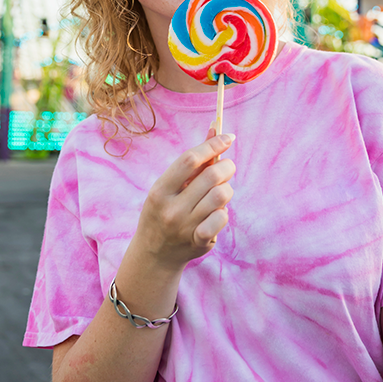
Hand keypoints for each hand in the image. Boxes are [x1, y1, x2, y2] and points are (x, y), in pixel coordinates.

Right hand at [133, 131, 235, 270]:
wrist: (154, 254)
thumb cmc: (164, 211)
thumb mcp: (169, 186)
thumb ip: (193, 160)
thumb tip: (215, 128)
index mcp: (160, 190)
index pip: (190, 159)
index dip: (212, 145)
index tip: (228, 137)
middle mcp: (171, 208)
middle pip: (212, 175)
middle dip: (226, 166)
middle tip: (226, 168)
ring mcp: (185, 227)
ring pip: (222, 195)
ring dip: (226, 190)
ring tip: (219, 193)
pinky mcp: (198, 241)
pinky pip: (223, 218)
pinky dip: (223, 212)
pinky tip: (215, 214)